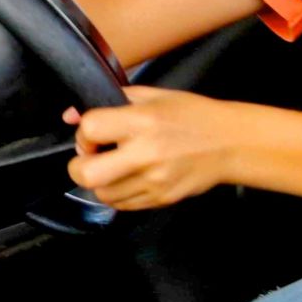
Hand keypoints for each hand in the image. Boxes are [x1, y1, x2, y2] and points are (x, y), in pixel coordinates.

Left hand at [67, 85, 241, 210]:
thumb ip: (112, 102)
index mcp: (143, 121)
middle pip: (87, 173)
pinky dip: (117, 193)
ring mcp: (154, 181)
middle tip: (90, 157)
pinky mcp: (160, 199)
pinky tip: (128, 178)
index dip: (84, 131)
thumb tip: (72, 115)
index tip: (94, 132)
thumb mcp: (153, 96)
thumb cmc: (191, 115)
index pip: (91, 129)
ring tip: (112, 167)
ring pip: (102, 193)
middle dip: (79, 165)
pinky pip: (122, 205)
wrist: (230, 144)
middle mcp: (146, 154)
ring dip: (98, 181)